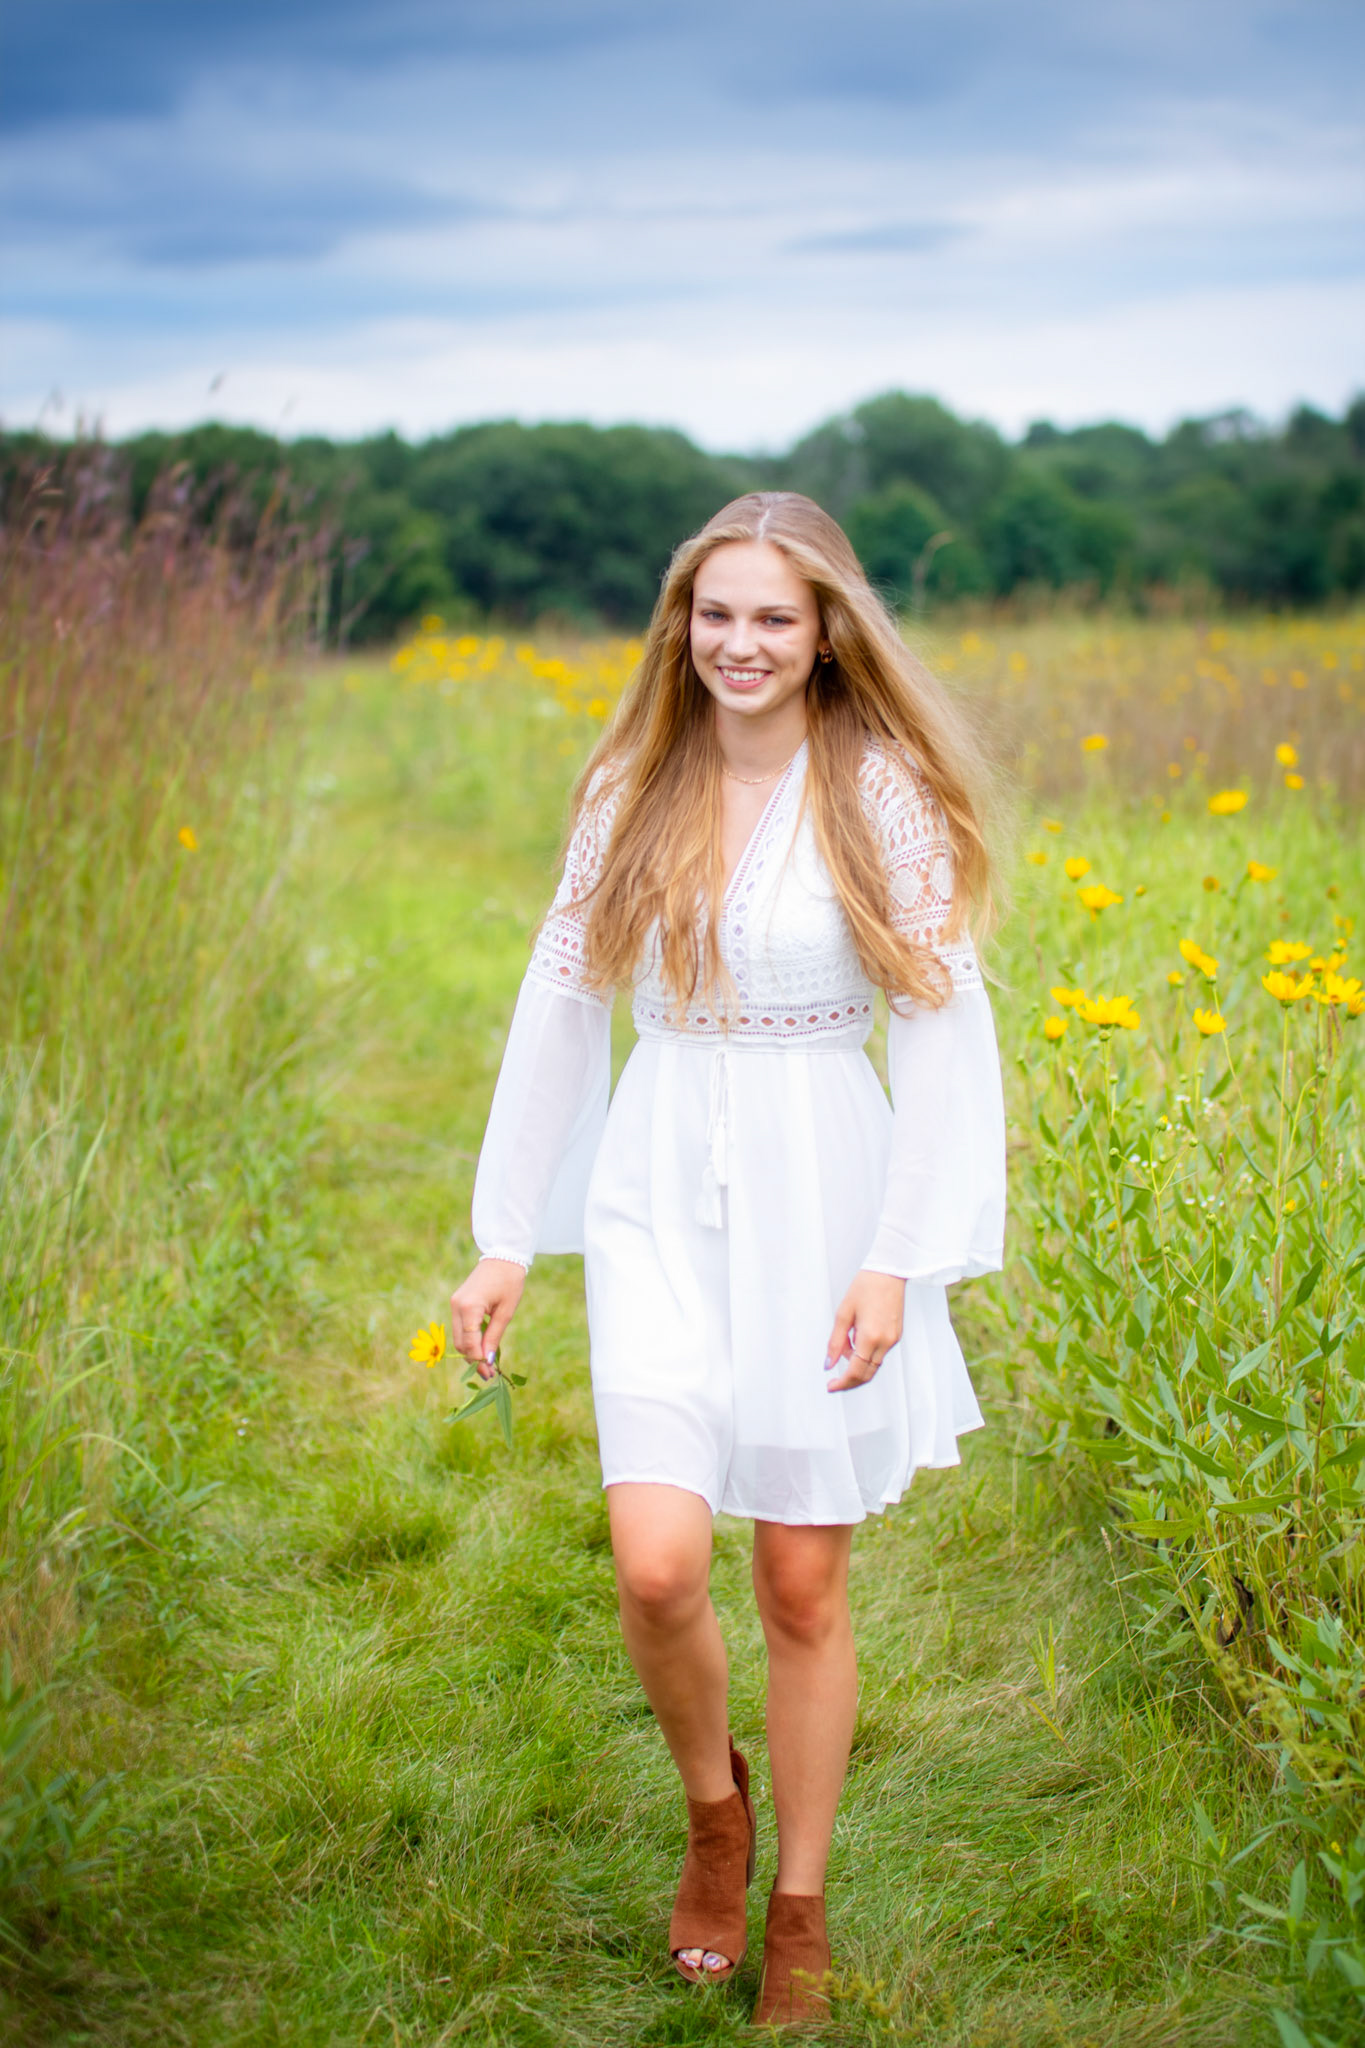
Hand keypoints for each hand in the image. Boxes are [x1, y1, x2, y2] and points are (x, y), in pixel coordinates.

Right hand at [451, 1258, 525, 1378]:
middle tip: (489, 1373)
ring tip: (487, 1362)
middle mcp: (457, 1306)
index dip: (478, 1360)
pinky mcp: (457, 1303)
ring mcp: (454, 1304)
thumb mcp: (505, 1312)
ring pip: (457, 1337)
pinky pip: (460, 1328)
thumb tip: (487, 1360)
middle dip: (473, 1359)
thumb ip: (494, 1337)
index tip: (490, 1373)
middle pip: (460, 1342)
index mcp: (469, 1307)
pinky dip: (469, 1339)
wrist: (503, 1256)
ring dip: (470, 1350)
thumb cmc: (509, 1282)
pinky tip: (482, 1346)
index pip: (469, 1342)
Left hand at [824, 1270, 904, 1392]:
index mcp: (871, 1337)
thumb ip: (835, 1342)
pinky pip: (879, 1354)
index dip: (842, 1383)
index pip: (856, 1371)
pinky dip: (866, 1354)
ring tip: (844, 1343)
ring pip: (874, 1365)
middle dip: (849, 1381)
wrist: (889, 1272)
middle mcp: (886, 1342)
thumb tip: (828, 1364)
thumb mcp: (843, 1314)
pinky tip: (855, 1339)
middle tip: (833, 1381)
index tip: (830, 1386)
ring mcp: (894, 1340)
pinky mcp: (896, 1336)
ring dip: (857, 1364)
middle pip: (867, 1374)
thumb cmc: (865, 1287)